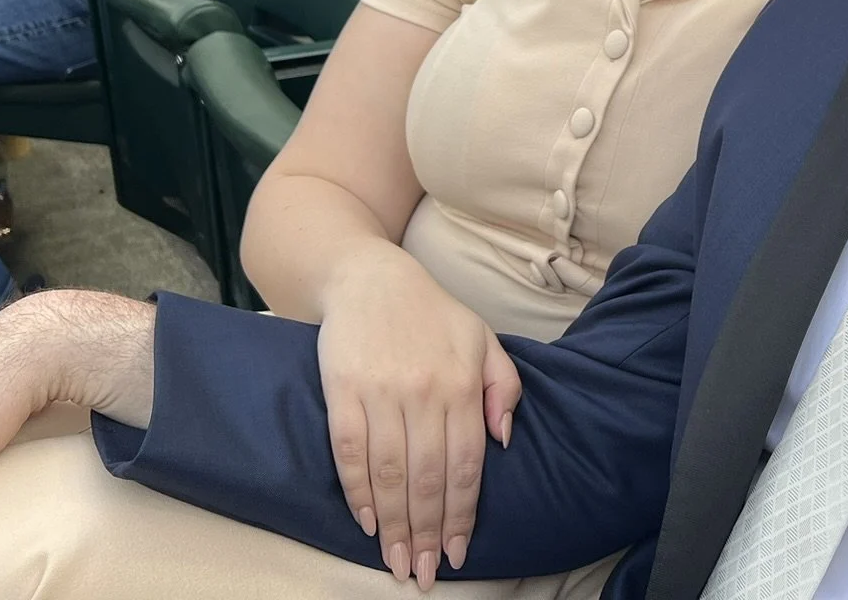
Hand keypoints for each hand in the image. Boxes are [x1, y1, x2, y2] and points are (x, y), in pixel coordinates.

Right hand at [317, 244, 520, 587]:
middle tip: (425, 573)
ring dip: (393, 525)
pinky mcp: (342, 391)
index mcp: (463, 382)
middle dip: (427, 533)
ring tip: (396, 561)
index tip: (460, 552)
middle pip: (427, 478)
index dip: (462, 514)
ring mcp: (381, 392)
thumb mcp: (483, 338)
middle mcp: (424, 391)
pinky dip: (357, 491)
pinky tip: (366, 521)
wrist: (368, 278)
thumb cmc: (432, 314)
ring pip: (389, 473)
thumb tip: (504, 442)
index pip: (465, 465)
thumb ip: (504, 386)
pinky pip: (350, 452)